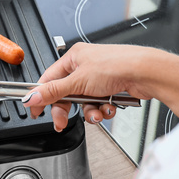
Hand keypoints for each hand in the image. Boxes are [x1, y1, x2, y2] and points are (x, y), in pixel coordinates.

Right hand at [22, 43, 178, 130]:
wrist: (146, 73)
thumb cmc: (117, 65)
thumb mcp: (78, 81)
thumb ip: (53, 92)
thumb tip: (31, 97)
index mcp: (74, 57)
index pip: (49, 79)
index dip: (42, 96)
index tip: (36, 111)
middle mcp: (86, 66)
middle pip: (67, 94)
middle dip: (68, 109)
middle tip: (63, 121)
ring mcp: (99, 78)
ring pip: (84, 102)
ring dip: (90, 111)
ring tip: (97, 111)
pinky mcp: (111, 88)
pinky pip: (99, 104)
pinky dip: (103, 109)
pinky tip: (109, 107)